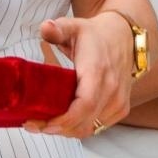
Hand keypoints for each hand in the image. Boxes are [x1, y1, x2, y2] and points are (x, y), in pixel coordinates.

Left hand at [25, 13, 133, 138]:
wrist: (125, 38)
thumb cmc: (95, 35)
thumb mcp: (74, 26)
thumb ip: (58, 28)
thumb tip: (45, 27)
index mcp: (97, 71)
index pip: (84, 104)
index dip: (63, 120)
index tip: (41, 123)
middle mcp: (111, 89)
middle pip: (83, 121)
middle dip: (56, 128)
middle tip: (32, 124)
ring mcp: (118, 102)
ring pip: (89, 129)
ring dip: (66, 130)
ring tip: (43, 123)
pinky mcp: (120, 109)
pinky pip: (97, 127)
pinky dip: (79, 129)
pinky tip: (62, 122)